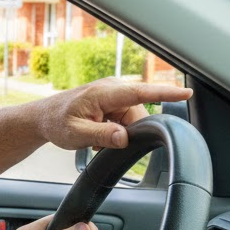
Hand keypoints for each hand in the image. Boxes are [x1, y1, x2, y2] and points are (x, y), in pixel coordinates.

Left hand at [33, 78, 191, 151]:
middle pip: (137, 114)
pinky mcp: (113, 100)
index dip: (164, 94)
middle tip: (100, 140)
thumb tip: (124, 137)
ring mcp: (113, 93)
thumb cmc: (56, 122)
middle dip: (126, 132)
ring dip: (118, 132)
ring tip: (95, 135)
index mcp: (103, 93)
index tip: (186, 93)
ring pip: (132, 119)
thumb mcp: (76, 134)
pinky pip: (125, 118)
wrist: (43, 118)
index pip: (140, 93)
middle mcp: (111, 88)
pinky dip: (115, 129)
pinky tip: (97, 132)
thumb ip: (101, 135)